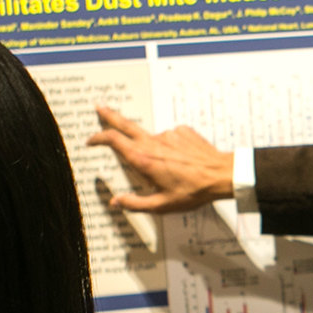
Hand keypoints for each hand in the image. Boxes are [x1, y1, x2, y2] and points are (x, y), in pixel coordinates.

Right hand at [86, 106, 235, 212]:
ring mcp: (168, 134)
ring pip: (153, 140)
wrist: (221, 175)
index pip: (113, 140)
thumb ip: (135, 203)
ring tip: (171, 170)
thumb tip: (116, 202)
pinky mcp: (182, 131)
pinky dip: (171, 149)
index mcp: (144, 160)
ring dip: (154, 151)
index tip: (91, 140)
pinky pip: (171, 139)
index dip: (98, 138)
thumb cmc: (193, 192)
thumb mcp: (161, 205)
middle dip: (109, 115)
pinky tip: (183, 162)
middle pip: (125, 124)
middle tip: (99, 107)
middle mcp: (153, 143)